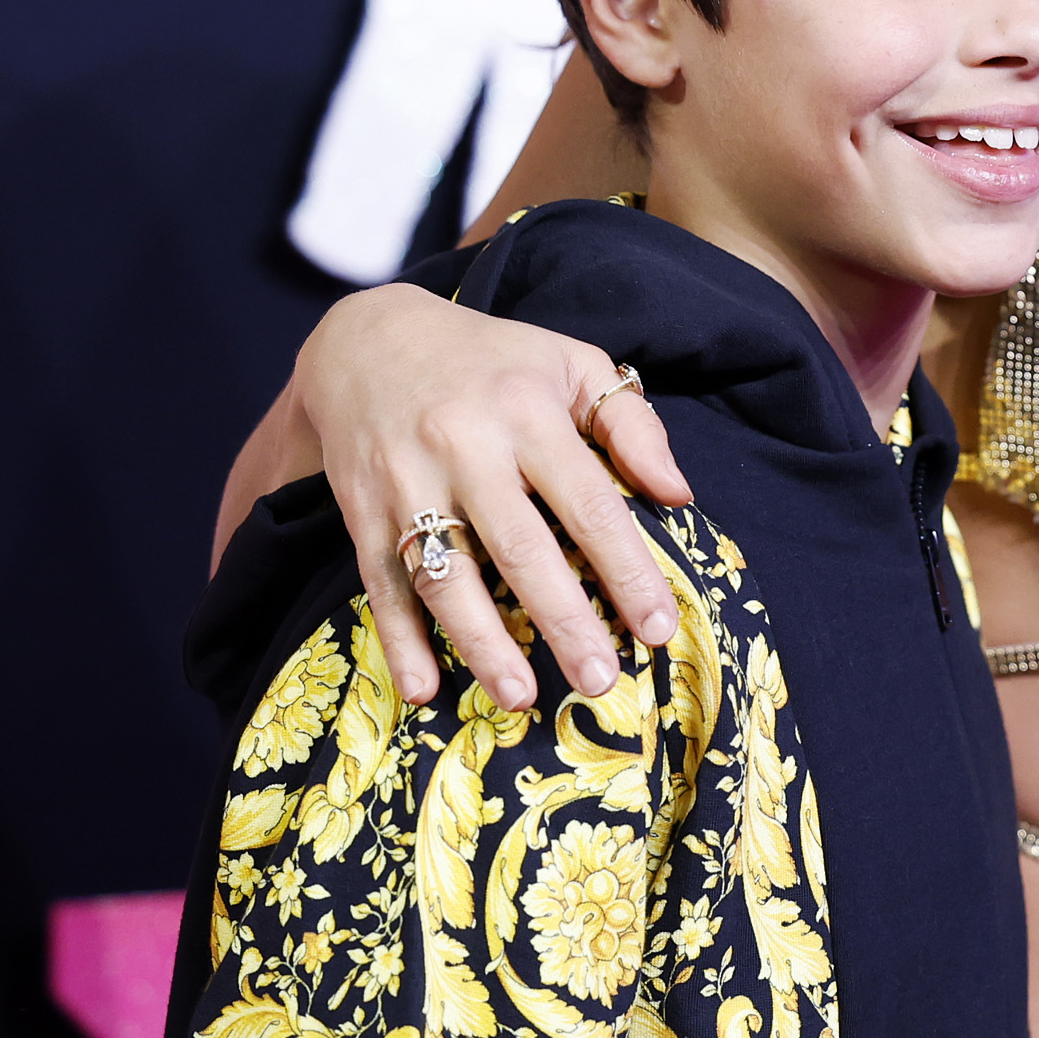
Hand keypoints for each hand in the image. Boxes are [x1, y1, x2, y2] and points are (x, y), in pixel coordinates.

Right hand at [287, 283, 693, 711]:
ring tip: (522, 696)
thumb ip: (630, 424)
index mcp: (527, 412)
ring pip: (445, 575)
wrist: (366, 340)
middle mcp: (464, 448)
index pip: (588, 502)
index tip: (657, 629)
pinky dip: (398, 640)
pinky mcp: (360, 511)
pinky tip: (423, 689)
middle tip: (600, 680)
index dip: (625, 570)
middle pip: (519, 547)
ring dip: (481, 643)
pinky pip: (380, 584)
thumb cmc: (491, 362)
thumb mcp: (570, 364)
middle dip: (562, 621)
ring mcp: (405, 482)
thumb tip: (678, 494)